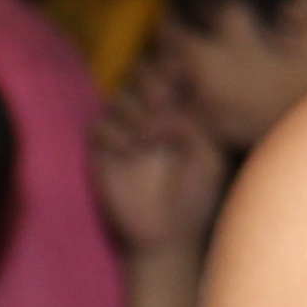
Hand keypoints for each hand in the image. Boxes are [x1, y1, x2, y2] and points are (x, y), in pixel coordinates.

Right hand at [92, 61, 229, 254]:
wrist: (168, 235)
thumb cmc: (196, 196)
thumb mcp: (208, 156)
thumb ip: (193, 124)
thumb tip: (165, 106)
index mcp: (179, 112)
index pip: (169, 72)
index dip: (173, 71)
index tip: (182, 89)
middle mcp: (149, 116)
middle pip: (139, 74)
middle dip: (150, 82)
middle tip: (162, 103)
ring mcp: (124, 132)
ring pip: (118, 97)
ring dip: (132, 109)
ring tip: (148, 137)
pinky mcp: (102, 153)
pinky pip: (97, 126)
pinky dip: (113, 133)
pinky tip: (130, 151)